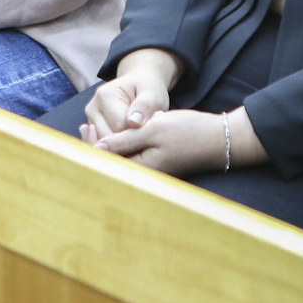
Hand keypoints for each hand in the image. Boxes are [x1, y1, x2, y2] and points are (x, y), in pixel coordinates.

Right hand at [82, 48, 179, 140]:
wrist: (138, 83)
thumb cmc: (147, 89)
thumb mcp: (152, 93)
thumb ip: (145, 106)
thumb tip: (134, 123)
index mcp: (105, 95)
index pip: (119, 126)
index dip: (138, 132)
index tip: (151, 130)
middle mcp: (92, 108)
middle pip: (109, 139)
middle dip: (130, 140)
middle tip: (147, 134)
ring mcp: (90, 120)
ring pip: (106, 146)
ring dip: (124, 146)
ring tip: (140, 135)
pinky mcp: (93, 130)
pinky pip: (105, 147)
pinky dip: (119, 147)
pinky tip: (131, 140)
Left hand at [92, 108, 232, 175]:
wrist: (219, 139)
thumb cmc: (188, 132)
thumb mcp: (154, 130)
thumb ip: (125, 140)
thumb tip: (97, 147)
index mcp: (141, 169)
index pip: (107, 162)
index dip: (91, 145)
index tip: (83, 128)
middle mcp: (145, 175)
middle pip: (111, 163)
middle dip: (95, 146)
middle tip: (82, 126)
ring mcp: (152, 171)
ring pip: (120, 160)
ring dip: (106, 145)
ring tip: (91, 128)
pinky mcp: (158, 166)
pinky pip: (131, 157)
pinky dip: (120, 145)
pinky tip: (114, 135)